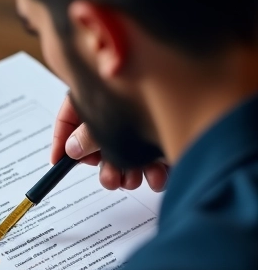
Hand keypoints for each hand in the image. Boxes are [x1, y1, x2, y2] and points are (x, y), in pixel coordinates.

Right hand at [51, 93, 167, 191]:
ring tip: (133, 181)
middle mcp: (125, 102)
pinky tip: (158, 176)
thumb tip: (72, 149)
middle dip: (104, 166)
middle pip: (100, 138)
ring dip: (128, 173)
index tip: (57, 162)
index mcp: (105, 88)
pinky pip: (153, 154)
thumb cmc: (163, 90)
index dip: (60, 140)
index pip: (70, 114)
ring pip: (127, 151)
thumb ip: (90, 135)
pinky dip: (154, 171)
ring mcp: (147, 116)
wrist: (212, 103)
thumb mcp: (115, 116)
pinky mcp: (167, 129)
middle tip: (109, 179)